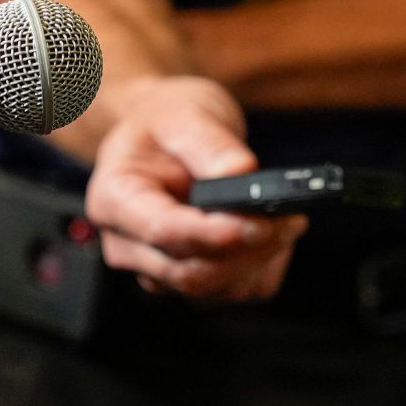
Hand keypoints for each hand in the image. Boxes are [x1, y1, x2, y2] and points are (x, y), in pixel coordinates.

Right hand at [83, 76, 307, 300]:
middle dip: (247, 249)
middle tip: (290, 218)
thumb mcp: (185, 114)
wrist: (164, 138)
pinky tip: (275, 237)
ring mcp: (157, 268)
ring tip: (288, 220)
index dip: (210, 233)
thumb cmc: (166, 125)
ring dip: (260, 260)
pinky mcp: (190, 279)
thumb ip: (210, 143)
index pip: (161, 230)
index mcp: (115, 199)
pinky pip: (234, 291)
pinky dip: (263, 269)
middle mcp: (128, 244)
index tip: (255, 224)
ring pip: (214, 288)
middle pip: (189, 270)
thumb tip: (241, 173)